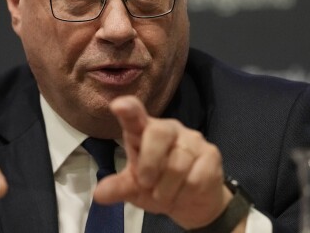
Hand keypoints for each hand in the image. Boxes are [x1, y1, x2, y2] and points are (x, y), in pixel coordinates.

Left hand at [94, 96, 234, 229]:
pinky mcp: (211, 154)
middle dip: (149, 163)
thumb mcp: (134, 190)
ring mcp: (191, 139)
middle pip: (157, 134)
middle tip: (146, 183)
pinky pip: (195, 178)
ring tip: (165, 194)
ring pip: (177, 164)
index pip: (134, 114)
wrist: (193, 203)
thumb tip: (98, 194)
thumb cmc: (158, 187)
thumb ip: (118, 188)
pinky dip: (185, 194)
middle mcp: (168, 129)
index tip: (118, 105)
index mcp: (143, 131)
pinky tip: (185, 193)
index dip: (127, 109)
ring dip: (166, 189)